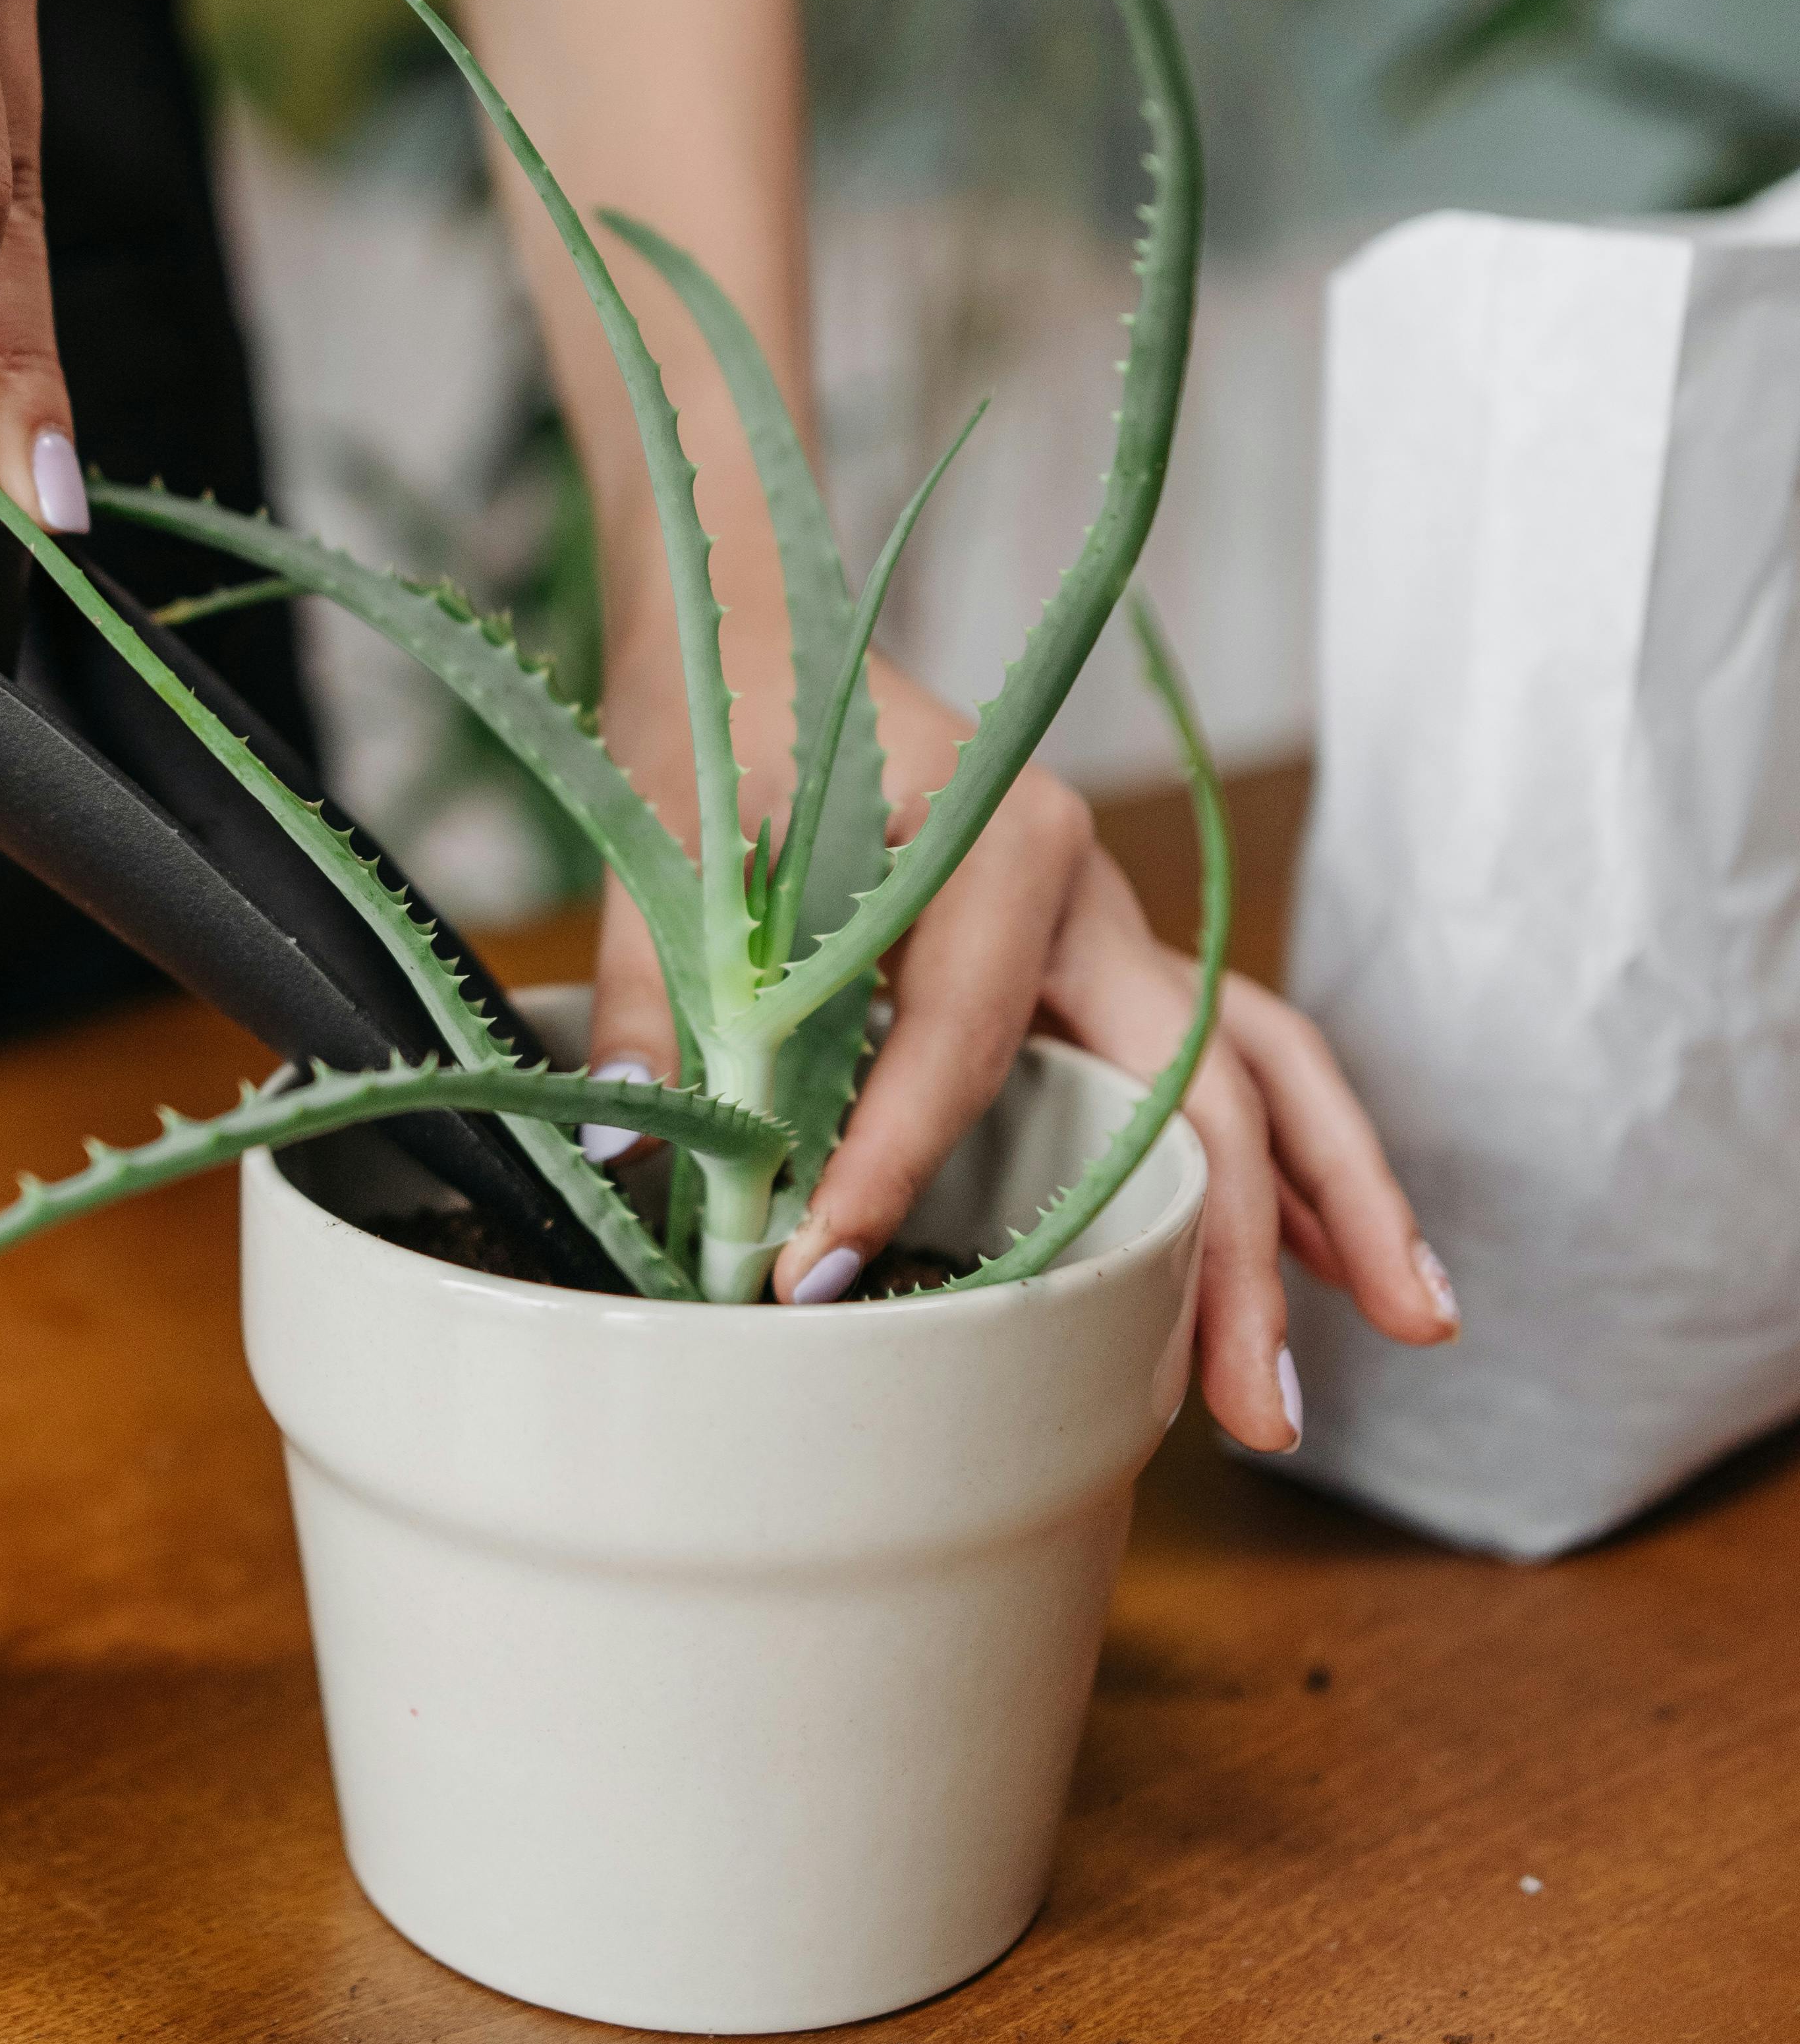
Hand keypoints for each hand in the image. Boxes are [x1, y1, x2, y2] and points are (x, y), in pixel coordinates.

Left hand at [585, 637, 1455, 1445]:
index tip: (816, 1274)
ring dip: (1333, 1205)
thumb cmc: (728, 723)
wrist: (763, 633)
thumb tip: (629, 1136)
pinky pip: (1223, 1065)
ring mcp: (1110, 927)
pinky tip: (1342, 1270)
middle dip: (1242, 1249)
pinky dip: (1287, 1164)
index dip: (893, 1165)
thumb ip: (655, 991)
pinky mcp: (1098, 963)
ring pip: (1259, 1072)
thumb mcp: (676, 840)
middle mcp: (1087, 885)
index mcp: (999, 837)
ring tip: (1414, 1330)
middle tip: (1262, 1410)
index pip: (964, 1039)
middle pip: (1199, 1080)